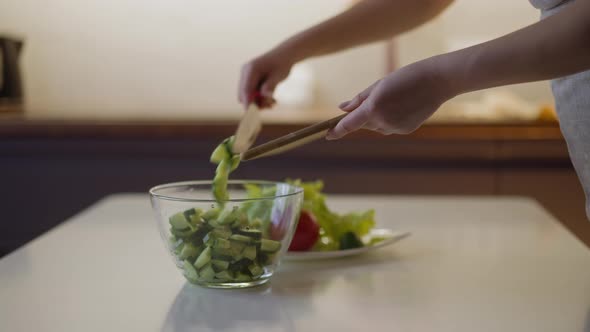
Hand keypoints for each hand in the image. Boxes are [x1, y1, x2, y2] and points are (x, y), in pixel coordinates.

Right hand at [238, 48, 294, 108]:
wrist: (284, 55)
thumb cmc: (282, 64)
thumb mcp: (277, 76)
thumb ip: (269, 87)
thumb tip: (263, 98)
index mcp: (251, 69)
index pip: (245, 90)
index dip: (247, 103)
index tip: (251, 114)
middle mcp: (246, 72)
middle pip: (244, 94)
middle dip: (255, 103)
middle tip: (270, 106)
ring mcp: (246, 75)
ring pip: (248, 95)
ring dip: (259, 101)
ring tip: (273, 102)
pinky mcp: (250, 79)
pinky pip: (252, 92)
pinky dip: (260, 97)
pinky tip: (271, 99)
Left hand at [326, 57, 455, 138]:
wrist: (437, 81)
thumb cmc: (406, 77)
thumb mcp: (379, 84)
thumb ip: (359, 99)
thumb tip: (342, 108)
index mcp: (374, 108)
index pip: (349, 124)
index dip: (336, 131)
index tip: (327, 135)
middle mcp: (383, 121)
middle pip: (364, 124)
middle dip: (363, 115)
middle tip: (378, 97)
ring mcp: (395, 128)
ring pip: (377, 127)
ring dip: (377, 117)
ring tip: (395, 98)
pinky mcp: (406, 130)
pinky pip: (391, 127)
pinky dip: (391, 119)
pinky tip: (404, 105)